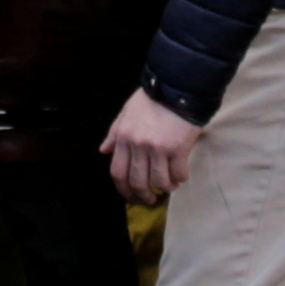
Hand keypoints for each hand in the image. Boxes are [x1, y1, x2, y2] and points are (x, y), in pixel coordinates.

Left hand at [103, 90, 204, 204]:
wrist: (177, 87)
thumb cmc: (152, 98)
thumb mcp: (127, 112)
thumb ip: (114, 133)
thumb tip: (103, 151)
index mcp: (124, 137)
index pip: (117, 172)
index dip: (123, 189)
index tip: (131, 196)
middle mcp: (138, 145)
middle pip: (137, 181)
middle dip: (143, 196)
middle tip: (150, 199)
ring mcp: (158, 148)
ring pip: (159, 181)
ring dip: (165, 188)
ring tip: (169, 186)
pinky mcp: (178, 149)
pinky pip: (178, 174)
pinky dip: (180, 179)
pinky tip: (181, 176)